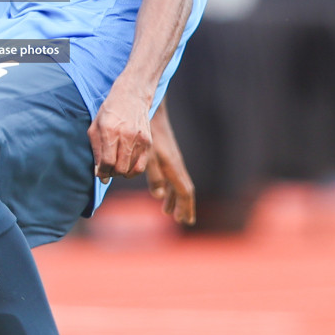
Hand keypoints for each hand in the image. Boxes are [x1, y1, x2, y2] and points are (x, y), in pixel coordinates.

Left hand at [88, 85, 151, 182]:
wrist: (132, 95)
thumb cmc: (110, 112)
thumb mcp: (95, 127)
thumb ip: (96, 150)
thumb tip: (100, 174)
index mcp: (110, 130)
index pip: (107, 162)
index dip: (102, 172)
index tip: (100, 173)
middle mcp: (126, 135)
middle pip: (119, 169)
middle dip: (111, 173)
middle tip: (107, 170)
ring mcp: (139, 139)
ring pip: (130, 170)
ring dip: (120, 172)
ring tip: (115, 165)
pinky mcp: (148, 142)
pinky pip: (140, 167)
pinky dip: (132, 171)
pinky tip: (126, 166)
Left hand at [145, 107, 195, 225]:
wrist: (152, 113)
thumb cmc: (148, 135)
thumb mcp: (148, 156)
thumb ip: (154, 176)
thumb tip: (159, 195)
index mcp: (173, 168)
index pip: (184, 192)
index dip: (185, 207)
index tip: (186, 221)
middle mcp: (176, 165)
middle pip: (184, 190)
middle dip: (183, 206)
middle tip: (182, 220)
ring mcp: (173, 160)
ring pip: (178, 183)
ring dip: (174, 198)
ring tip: (168, 211)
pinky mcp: (167, 155)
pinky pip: (172, 176)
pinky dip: (169, 187)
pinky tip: (162, 191)